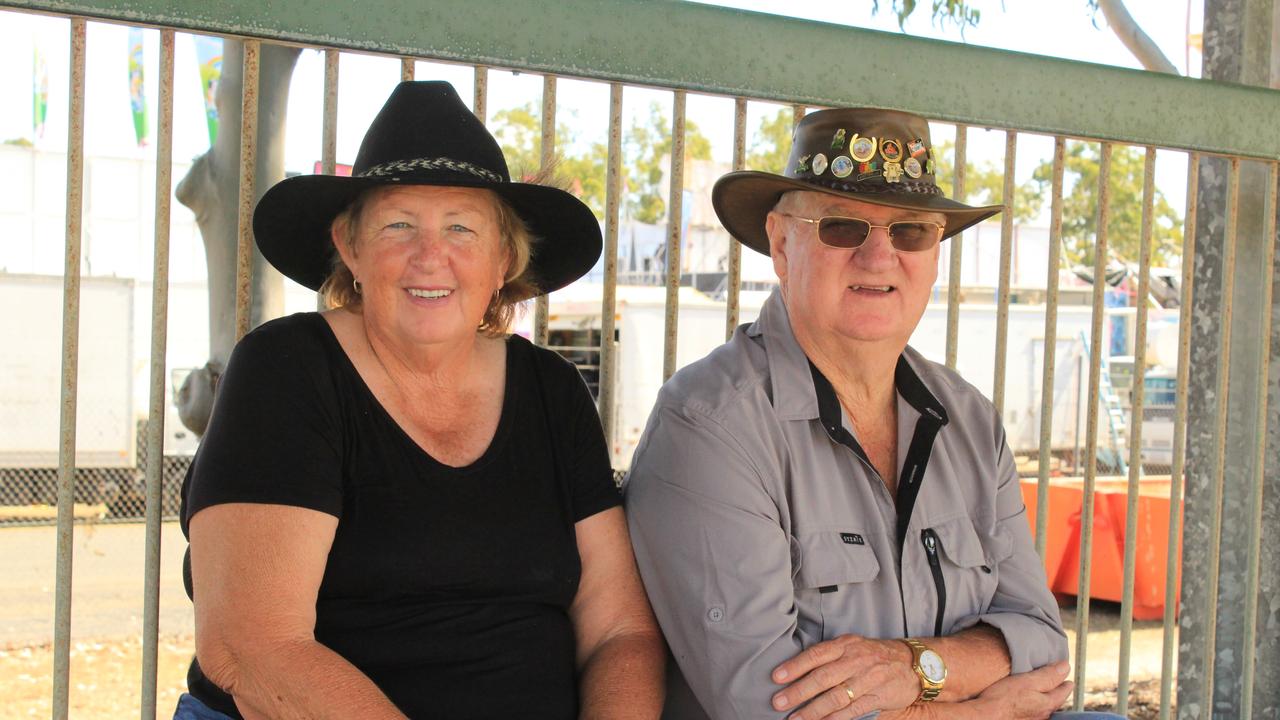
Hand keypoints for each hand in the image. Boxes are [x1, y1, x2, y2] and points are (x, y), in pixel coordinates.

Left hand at [770, 635, 918, 719]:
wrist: (914, 663)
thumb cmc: (875, 655)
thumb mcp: (853, 646)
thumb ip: (830, 655)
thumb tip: (797, 668)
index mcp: (846, 645)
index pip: (816, 654)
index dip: (795, 666)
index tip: (776, 677)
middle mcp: (855, 660)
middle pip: (823, 677)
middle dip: (798, 691)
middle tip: (778, 702)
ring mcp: (867, 679)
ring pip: (836, 697)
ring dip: (813, 710)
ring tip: (795, 719)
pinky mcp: (877, 697)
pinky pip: (853, 710)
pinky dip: (836, 719)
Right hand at [971, 661, 1072, 719]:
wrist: (986, 716)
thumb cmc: (1004, 699)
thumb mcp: (1028, 681)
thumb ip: (1048, 675)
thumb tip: (1066, 667)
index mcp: (1048, 703)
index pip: (1064, 690)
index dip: (1065, 679)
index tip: (1066, 672)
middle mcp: (1043, 714)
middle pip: (1055, 699)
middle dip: (1056, 689)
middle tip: (1057, 679)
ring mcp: (1032, 718)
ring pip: (1043, 705)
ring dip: (1044, 696)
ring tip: (1042, 687)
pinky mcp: (1021, 719)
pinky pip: (1032, 709)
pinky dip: (1033, 701)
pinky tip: (1026, 699)